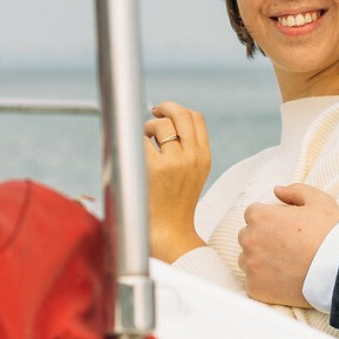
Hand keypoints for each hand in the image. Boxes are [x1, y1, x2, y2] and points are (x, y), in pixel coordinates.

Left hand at [144, 101, 211, 261]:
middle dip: (164, 107)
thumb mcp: (193, 173)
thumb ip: (188, 149)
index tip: (164, 113)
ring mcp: (175, 162)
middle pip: (181, 114)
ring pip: (160, 125)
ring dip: (148, 128)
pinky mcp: (155, 168)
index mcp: (204, 156)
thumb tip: (166, 120)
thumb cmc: (175, 202)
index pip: (196, 118)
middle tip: (152, 113)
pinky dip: (135, 141)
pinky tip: (135, 153)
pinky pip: (141, 141)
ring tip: (143, 141)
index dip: (179, 110)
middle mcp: (192, 156)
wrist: (170, 231)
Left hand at [238, 183, 338, 306]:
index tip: (284, 229)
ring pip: (247, 260)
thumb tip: (277, 190)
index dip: (270, 219)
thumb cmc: (329, 233)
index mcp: (260, 216)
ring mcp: (251, 265)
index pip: (253, 214)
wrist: (338, 269)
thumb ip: (295, 190)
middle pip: (248, 237)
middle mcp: (250, 239)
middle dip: (262, 239)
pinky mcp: (255, 287)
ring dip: (260, 260)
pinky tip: (284, 279)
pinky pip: (253, 283)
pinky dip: (265, 282)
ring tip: (285, 264)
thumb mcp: (319, 201)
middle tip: (286, 247)